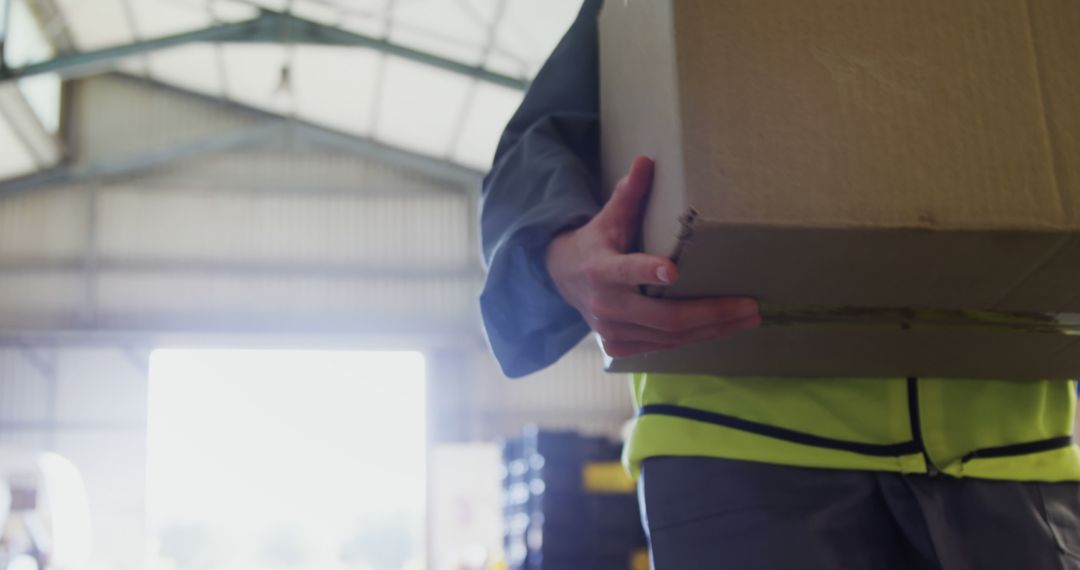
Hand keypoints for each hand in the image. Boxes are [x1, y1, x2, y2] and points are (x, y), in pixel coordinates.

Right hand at [545, 156, 760, 357]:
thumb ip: (628, 194)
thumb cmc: (595, 243)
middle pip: (664, 317)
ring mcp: (613, 331)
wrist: (564, 280)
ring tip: (748, 318)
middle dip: (710, 313)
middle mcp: (607, 305)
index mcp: (601, 269)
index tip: (673, 271)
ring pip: (670, 337)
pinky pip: (664, 346)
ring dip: (713, 329)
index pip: (625, 270)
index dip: (647, 272)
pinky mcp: (620, 347)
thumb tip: (646, 160)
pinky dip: (695, 338)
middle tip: (749, 306)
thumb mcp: (608, 218)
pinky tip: (722, 329)